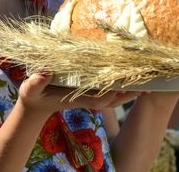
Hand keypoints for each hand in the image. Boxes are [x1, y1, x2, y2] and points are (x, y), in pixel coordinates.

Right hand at [18, 73, 138, 115]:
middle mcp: (87, 98)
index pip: (100, 98)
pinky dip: (121, 84)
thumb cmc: (33, 95)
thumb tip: (44, 73)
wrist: (36, 105)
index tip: (127, 85)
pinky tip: (131, 75)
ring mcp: (89, 95)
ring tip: (147, 79)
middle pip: (113, 98)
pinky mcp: (89, 91)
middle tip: (148, 82)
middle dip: (129, 92)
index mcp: (77, 98)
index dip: (114, 93)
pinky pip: (109, 90)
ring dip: (129, 89)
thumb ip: (36, 82)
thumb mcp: (30, 88)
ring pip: (114, 95)